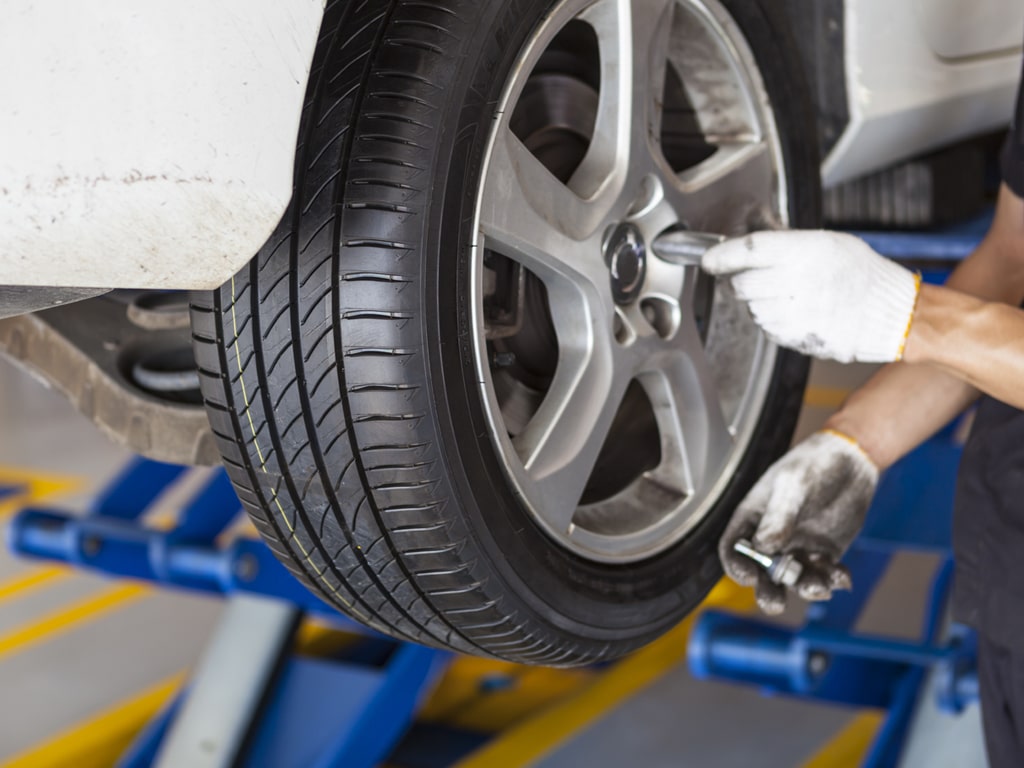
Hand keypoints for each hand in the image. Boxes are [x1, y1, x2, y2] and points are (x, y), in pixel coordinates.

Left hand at [702, 231, 920, 362]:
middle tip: (756, 277)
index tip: (709, 259)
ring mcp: (794, 312)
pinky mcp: (794, 337)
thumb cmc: (864, 275)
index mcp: (805, 252)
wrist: (893, 315)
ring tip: (789, 295)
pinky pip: (766, 327)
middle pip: (742, 283)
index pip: (748, 250)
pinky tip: (796, 311)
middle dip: (742, 280)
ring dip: (759, 301)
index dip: (722, 255)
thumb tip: (750, 251)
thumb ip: (789, 246)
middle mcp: (796, 281)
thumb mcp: (830, 244)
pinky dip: (772, 319)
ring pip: (751, 307)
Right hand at [719, 430, 878, 613]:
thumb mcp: (792, 485)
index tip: (748, 576)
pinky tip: (842, 577)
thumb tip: (764, 547)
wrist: (851, 459)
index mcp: (753, 519)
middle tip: (775, 603)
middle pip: (762, 573)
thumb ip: (779, 516)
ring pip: (795, 579)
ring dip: (805, 588)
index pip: (734, 548)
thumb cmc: (812, 465)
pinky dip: (833, 580)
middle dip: (767, 591)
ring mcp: (798, 548)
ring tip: (820, 586)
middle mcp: (772, 538)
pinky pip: (824, 575)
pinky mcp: (824, 554)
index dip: (736, 565)